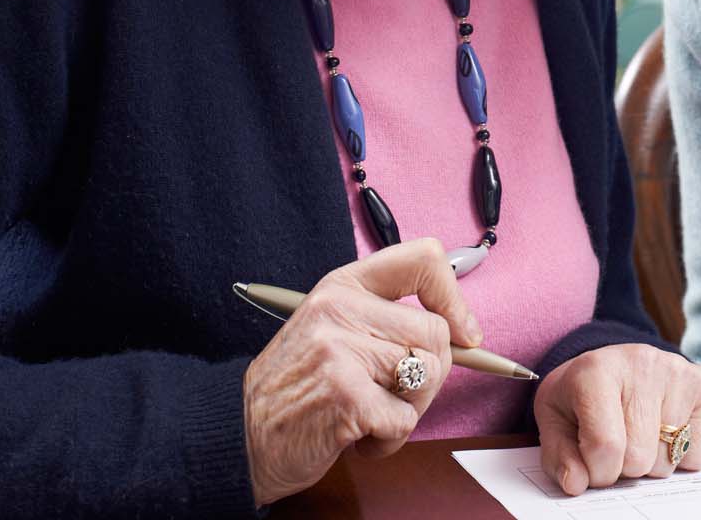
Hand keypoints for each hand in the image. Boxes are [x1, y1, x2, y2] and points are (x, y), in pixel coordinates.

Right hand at [241, 239, 481, 506]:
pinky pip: (404, 420)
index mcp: (342, 286)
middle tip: (393, 395)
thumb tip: (462, 330)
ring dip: (408, 411)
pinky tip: (356, 436)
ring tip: (370, 415)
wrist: (237, 435)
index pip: (422, 259)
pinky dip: (388, 441)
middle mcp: (341, 309)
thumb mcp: (331, 330)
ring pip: (427, 376)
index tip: (463, 331)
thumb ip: (385, 320)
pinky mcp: (346, 396)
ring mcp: (341, 350)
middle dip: (429, 376)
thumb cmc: (295, 388)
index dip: (453, 297)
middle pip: (435, 333)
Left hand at [534, 344, 700, 494]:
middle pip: (639, 457)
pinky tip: (664, 430)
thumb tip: (576, 483)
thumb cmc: (580, 396)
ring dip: (651, 461)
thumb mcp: (554, 421)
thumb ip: (559, 457)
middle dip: (624, 466)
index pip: (605, 446)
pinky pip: (698, 451)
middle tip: (616, 444)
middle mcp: (641, 363)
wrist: (609, 365)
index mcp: (595, 371)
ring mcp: (676, 371)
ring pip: (669, 458)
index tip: (592, 464)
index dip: (597, 472)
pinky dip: (680, 455)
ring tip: (638, 434)